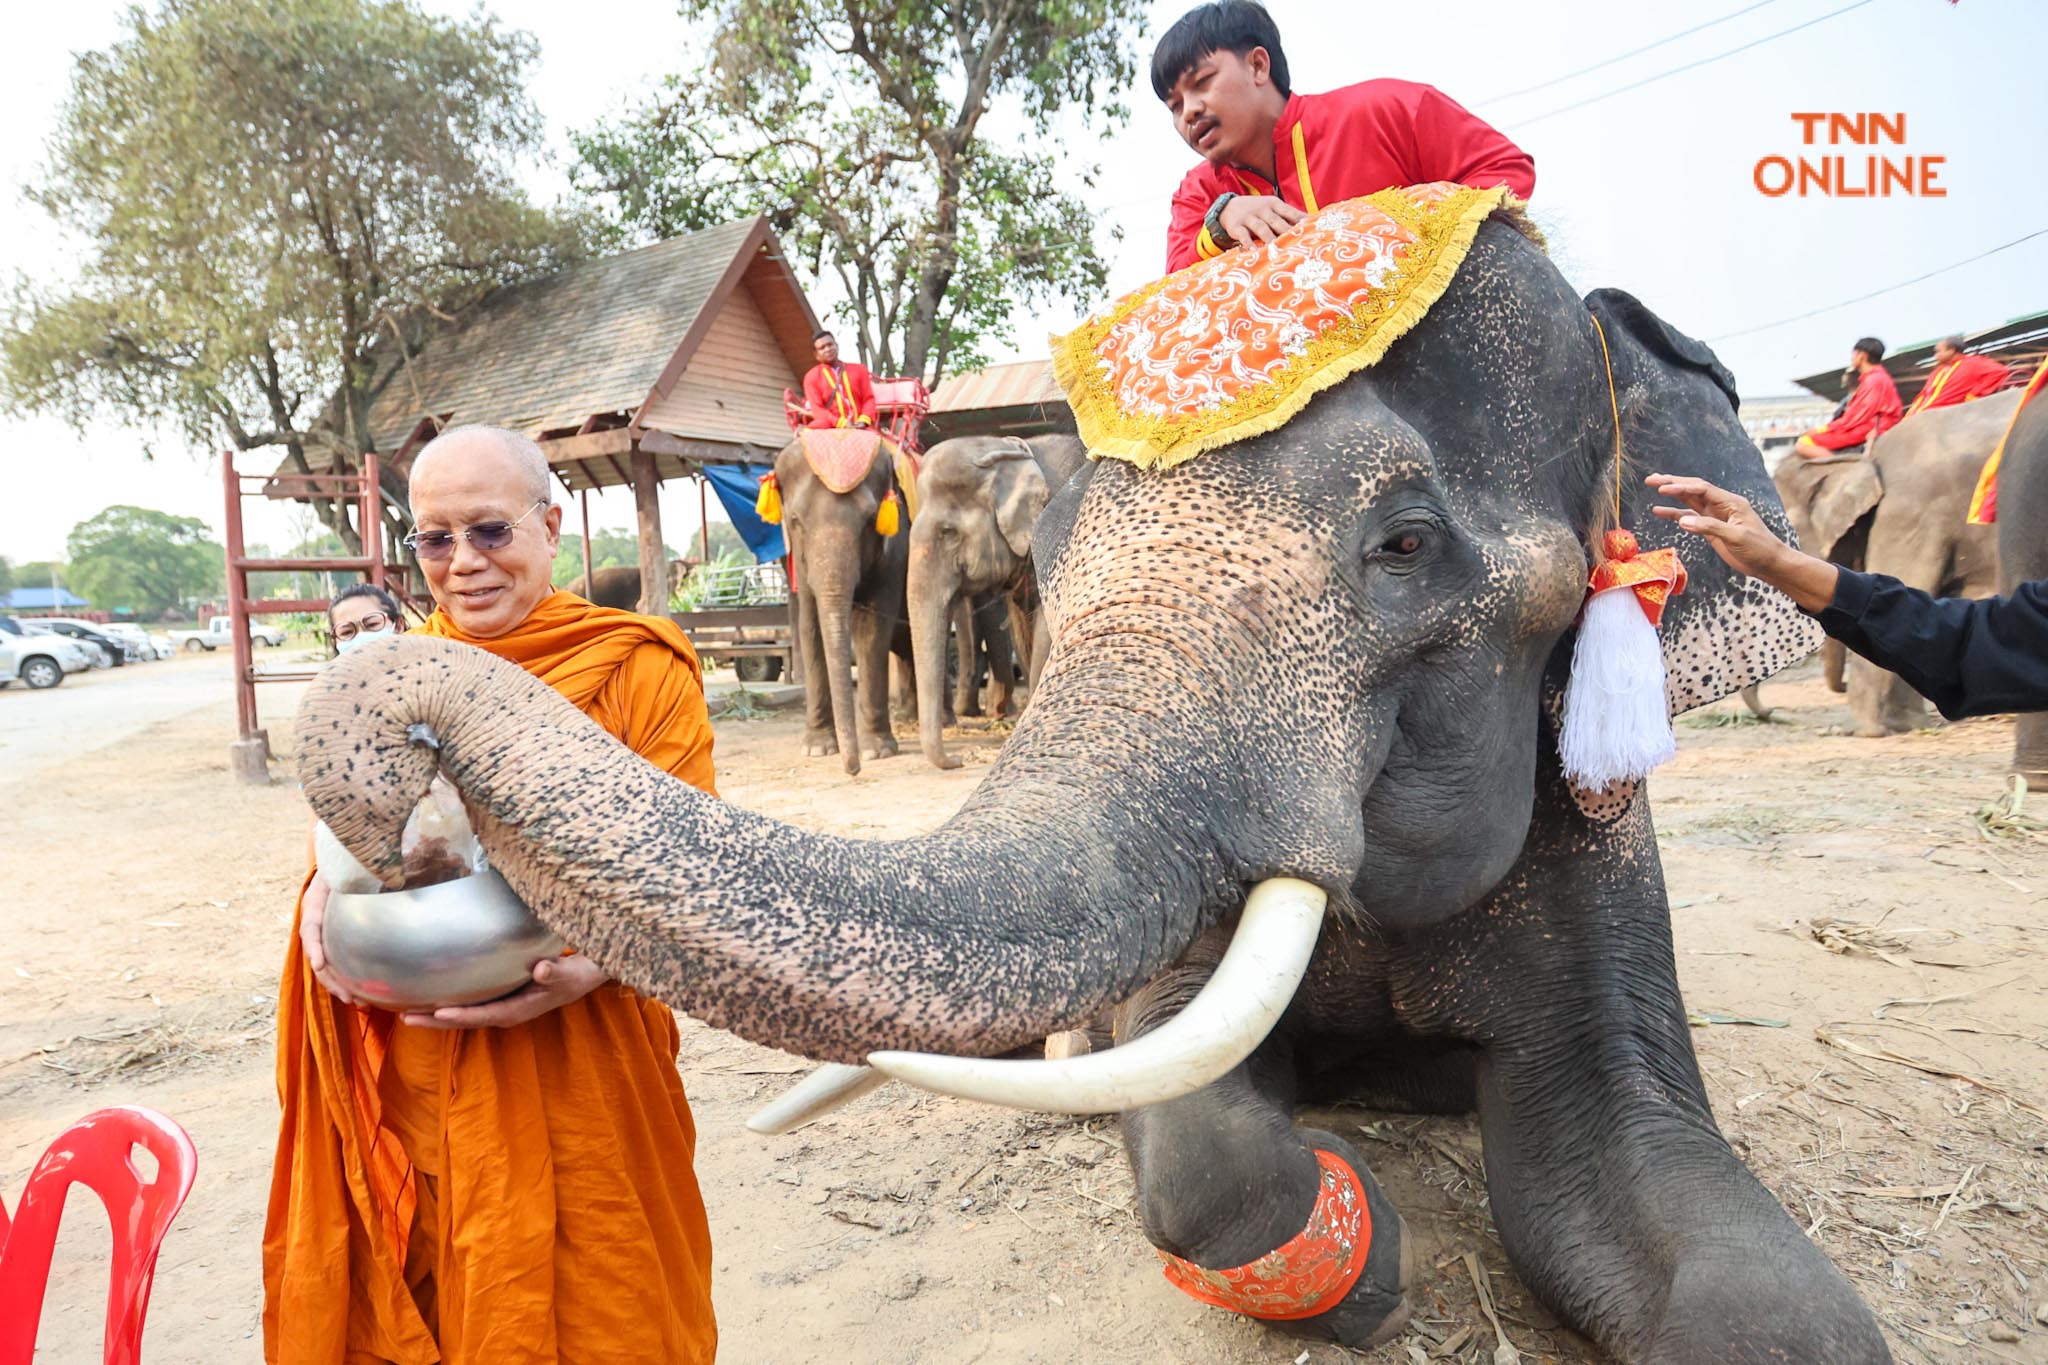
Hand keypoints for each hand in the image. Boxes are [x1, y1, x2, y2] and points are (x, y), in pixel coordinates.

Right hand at [299, 872, 355, 1004]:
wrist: (339, 864)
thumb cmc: (344, 865)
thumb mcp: (344, 867)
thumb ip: (353, 874)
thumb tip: (383, 874)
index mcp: (314, 906)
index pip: (310, 928)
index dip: (314, 947)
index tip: (318, 963)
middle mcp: (316, 924)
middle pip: (318, 957)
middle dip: (331, 980)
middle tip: (349, 997)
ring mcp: (324, 934)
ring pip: (326, 967)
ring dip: (340, 987)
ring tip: (358, 1003)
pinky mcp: (334, 940)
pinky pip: (337, 963)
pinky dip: (347, 979)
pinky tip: (364, 992)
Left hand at [400, 955, 607, 1029]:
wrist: (579, 980)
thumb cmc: (572, 976)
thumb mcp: (567, 973)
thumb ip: (553, 972)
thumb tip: (541, 969)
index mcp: (516, 1010)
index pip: (482, 1015)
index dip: (459, 1014)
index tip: (437, 1011)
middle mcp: (503, 1014)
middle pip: (463, 1021)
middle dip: (435, 1021)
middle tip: (405, 1018)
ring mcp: (499, 1009)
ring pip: (462, 1017)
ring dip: (435, 1016)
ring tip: (407, 1013)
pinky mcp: (497, 1002)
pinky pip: (468, 1007)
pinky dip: (448, 1005)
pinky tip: (430, 999)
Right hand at [1219, 194, 1305, 246]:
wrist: (1228, 206)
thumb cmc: (1258, 211)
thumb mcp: (1272, 208)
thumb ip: (1288, 215)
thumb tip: (1312, 222)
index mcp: (1274, 204)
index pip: (1289, 212)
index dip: (1300, 220)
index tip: (1311, 229)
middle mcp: (1262, 209)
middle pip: (1277, 222)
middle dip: (1287, 232)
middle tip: (1298, 244)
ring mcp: (1249, 218)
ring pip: (1262, 229)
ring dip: (1270, 239)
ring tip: (1277, 250)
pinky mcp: (1236, 227)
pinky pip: (1243, 236)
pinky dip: (1249, 244)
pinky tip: (1255, 252)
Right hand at [1646, 473, 1838, 610]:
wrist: (1769, 563)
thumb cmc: (1758, 548)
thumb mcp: (1736, 537)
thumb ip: (1710, 527)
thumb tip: (1683, 521)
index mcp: (1731, 502)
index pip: (1702, 490)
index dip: (1682, 487)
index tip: (1663, 489)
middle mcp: (1721, 505)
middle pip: (1693, 489)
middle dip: (1673, 483)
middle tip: (1652, 479)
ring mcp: (1715, 515)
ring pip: (1689, 500)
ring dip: (1672, 493)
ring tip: (1653, 486)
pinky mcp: (1710, 527)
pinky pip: (1689, 517)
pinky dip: (1674, 514)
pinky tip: (1659, 511)